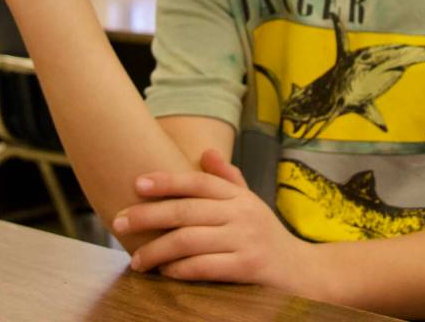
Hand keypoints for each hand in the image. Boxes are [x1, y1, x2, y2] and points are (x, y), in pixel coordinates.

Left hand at [112, 149, 317, 293]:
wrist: (304, 272)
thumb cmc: (267, 237)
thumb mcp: (251, 204)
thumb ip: (227, 180)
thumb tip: (205, 152)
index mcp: (239, 197)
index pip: (199, 182)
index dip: (167, 180)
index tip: (137, 183)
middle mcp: (242, 214)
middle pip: (187, 209)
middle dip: (148, 215)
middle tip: (119, 221)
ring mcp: (246, 240)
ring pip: (191, 239)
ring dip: (158, 249)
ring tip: (137, 259)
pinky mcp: (248, 268)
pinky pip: (205, 266)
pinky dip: (181, 269)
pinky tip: (165, 272)